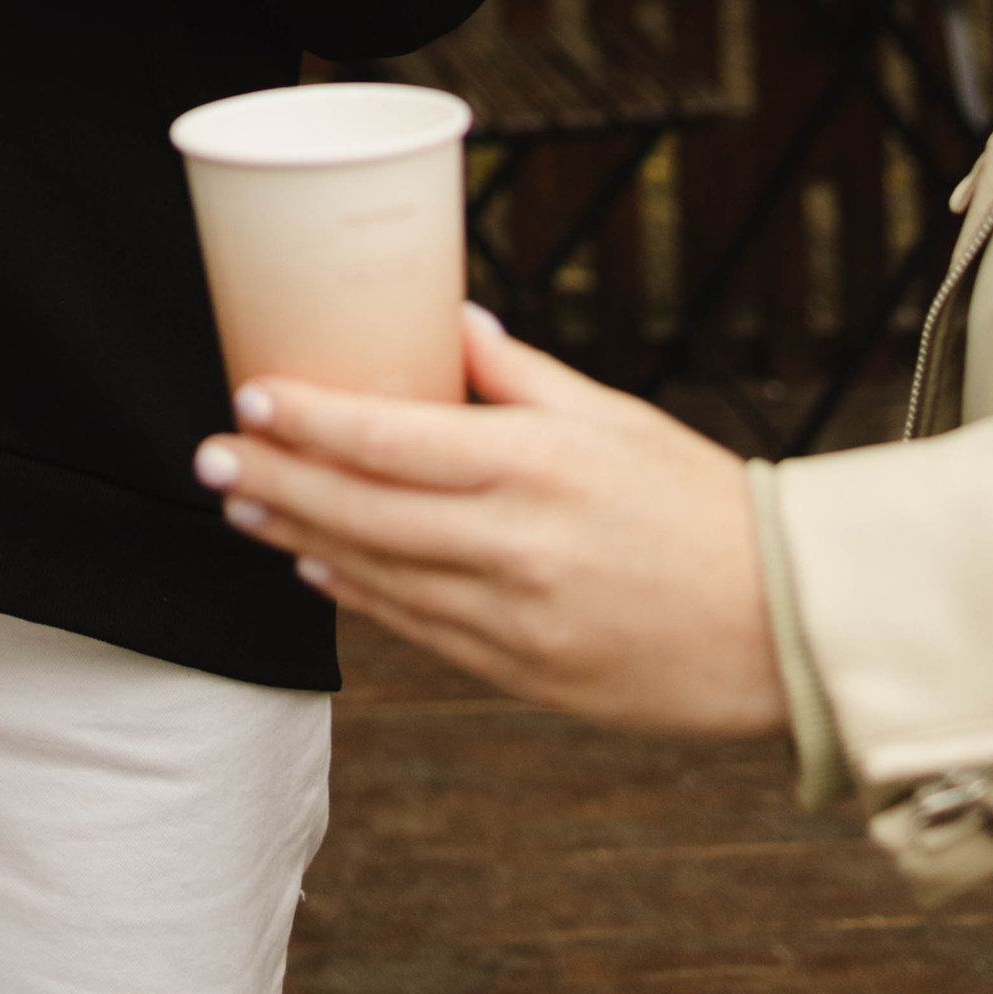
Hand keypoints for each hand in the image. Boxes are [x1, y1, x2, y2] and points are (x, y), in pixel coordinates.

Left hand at [192, 304, 788, 736]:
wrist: (784, 626)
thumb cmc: (698, 502)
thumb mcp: (611, 417)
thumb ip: (518, 374)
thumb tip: (445, 319)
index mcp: (537, 464)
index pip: (393, 439)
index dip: (310, 420)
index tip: (249, 396)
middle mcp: (516, 543)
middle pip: (363, 511)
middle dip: (274, 482)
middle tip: (208, 458)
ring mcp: (516, 619)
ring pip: (378, 575)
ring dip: (297, 537)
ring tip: (241, 506)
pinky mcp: (524, 674)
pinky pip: (419, 630)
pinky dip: (359, 595)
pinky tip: (316, 563)